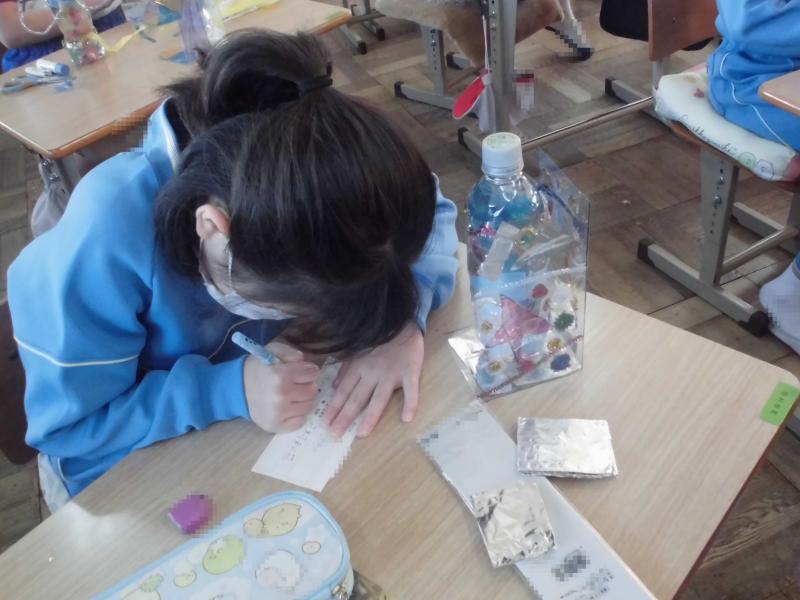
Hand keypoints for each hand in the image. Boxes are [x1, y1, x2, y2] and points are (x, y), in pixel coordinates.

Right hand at [243, 341, 319, 432]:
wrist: (238, 388)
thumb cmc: (258, 368)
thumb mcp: (272, 350)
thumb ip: (291, 353)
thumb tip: (306, 364)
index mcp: (281, 375)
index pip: (312, 373)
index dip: (309, 370)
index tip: (303, 371)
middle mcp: (281, 396)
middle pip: (312, 390)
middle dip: (308, 385)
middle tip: (297, 384)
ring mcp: (278, 413)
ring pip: (308, 406)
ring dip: (303, 400)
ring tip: (292, 395)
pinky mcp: (275, 426)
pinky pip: (300, 421)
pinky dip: (297, 415)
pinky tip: (288, 407)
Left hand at [325, 323, 423, 437]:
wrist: (402, 319)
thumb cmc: (379, 337)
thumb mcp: (357, 350)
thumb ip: (346, 369)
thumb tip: (333, 387)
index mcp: (359, 368)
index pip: (343, 392)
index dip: (334, 408)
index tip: (325, 423)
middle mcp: (372, 374)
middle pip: (357, 399)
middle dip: (344, 417)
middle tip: (334, 434)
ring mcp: (391, 374)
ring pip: (379, 399)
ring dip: (370, 417)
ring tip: (361, 434)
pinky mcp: (410, 372)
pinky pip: (411, 390)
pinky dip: (410, 403)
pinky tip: (406, 418)